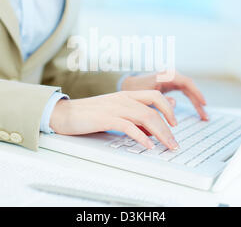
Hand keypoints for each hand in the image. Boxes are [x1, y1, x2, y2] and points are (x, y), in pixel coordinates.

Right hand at [50, 91, 179, 149]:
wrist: (65, 113)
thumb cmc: (90, 115)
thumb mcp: (116, 112)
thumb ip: (136, 113)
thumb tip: (158, 118)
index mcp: (127, 95)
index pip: (155, 96)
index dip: (169, 109)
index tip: (175, 124)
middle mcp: (123, 98)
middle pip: (154, 109)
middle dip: (168, 127)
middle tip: (174, 143)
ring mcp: (115, 107)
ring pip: (145, 116)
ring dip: (160, 133)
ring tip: (167, 146)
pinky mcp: (106, 118)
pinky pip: (128, 126)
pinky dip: (141, 136)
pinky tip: (147, 146)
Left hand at [121, 72, 208, 120]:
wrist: (129, 84)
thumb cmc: (136, 88)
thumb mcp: (147, 94)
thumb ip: (159, 99)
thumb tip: (174, 103)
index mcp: (167, 75)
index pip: (186, 83)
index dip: (196, 93)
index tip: (203, 103)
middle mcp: (172, 76)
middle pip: (190, 88)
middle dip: (198, 102)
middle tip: (205, 116)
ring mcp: (173, 80)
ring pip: (189, 92)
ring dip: (196, 103)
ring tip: (204, 117)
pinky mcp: (172, 85)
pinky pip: (185, 93)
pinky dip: (191, 102)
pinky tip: (197, 111)